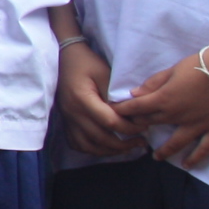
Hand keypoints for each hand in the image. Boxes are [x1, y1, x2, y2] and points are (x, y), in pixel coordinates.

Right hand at [56, 39, 143, 158]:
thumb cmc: (87, 63)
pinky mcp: (66, 121)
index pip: (109, 122)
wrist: (64, 57)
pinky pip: (77, 144)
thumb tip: (130, 114)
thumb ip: (115, 94)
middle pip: (100, 138)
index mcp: (83, 99)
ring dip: (108, 151)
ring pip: (88, 146)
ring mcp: (68, 119)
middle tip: (140, 142)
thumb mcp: (105, 73)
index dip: (129, 128)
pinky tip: (105, 147)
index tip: (144, 127)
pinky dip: (92, 149)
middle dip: (123, 144)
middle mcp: (73, 113)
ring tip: (125, 148)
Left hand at [115, 44, 208, 169]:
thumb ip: (154, 83)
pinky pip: (204, 149)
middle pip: (153, 124)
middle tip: (132, 132)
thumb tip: (135, 94)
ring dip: (164, 151)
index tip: (113, 114)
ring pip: (176, 143)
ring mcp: (198, 126)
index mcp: (165, 99)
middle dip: (140, 127)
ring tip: (156, 157)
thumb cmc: (204, 64)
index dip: (123, 111)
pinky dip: (195, 158)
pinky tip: (187, 165)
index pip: (137, 108)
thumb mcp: (174, 69)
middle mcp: (178, 116)